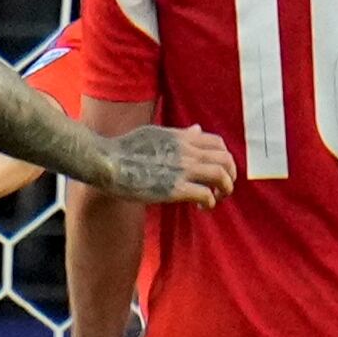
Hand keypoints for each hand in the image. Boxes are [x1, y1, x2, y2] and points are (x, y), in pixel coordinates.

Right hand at [107, 124, 235, 206]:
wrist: (107, 162)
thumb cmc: (124, 149)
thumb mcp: (155, 133)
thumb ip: (179, 133)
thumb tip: (197, 129)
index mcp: (182, 137)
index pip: (218, 143)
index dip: (224, 158)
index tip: (217, 171)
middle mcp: (187, 151)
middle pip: (226, 160)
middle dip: (230, 176)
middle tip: (222, 188)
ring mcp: (182, 170)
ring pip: (222, 176)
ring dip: (224, 190)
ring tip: (215, 198)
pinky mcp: (175, 189)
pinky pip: (206, 195)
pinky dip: (209, 202)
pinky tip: (201, 207)